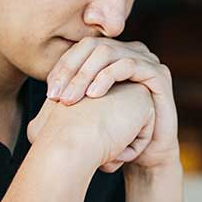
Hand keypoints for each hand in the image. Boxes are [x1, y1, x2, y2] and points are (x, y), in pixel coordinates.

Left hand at [45, 38, 178, 170]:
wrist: (146, 155)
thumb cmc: (115, 134)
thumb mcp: (88, 113)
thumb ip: (71, 97)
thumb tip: (43, 96)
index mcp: (114, 56)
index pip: (81, 49)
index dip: (63, 67)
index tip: (49, 93)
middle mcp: (130, 52)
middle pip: (93, 46)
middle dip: (71, 71)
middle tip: (56, 97)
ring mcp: (147, 60)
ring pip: (108, 52)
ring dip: (85, 75)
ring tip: (71, 99)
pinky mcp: (159, 73)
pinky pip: (128, 65)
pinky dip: (107, 77)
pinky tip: (94, 96)